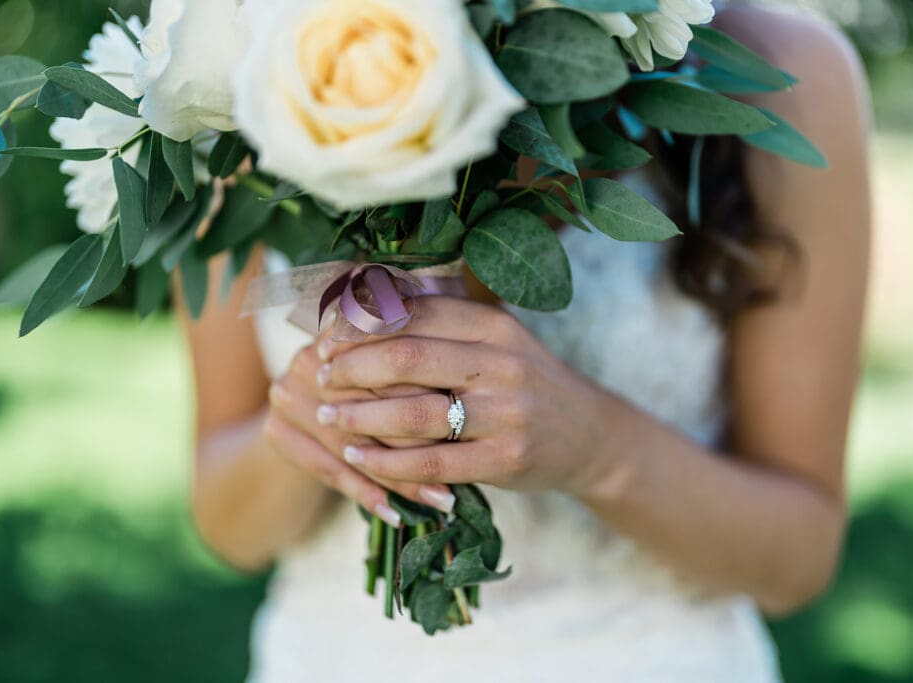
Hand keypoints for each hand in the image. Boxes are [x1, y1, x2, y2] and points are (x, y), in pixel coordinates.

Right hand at [264, 328, 456, 526]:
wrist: (304, 424)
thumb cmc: (374, 396)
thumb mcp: (398, 374)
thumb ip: (426, 370)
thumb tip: (474, 390)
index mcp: (345, 333)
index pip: (391, 366)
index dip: (432, 396)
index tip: (473, 421)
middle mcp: (310, 357)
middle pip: (371, 405)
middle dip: (421, 441)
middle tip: (465, 468)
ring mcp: (286, 394)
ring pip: (354, 442)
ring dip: (401, 477)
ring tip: (443, 499)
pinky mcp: (276, 432)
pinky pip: (329, 469)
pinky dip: (368, 494)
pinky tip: (397, 516)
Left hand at [317, 298, 614, 495]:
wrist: (591, 436)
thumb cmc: (527, 382)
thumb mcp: (498, 339)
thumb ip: (445, 320)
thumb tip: (369, 295)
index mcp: (495, 326)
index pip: (416, 313)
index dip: (363, 323)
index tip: (327, 335)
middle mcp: (503, 364)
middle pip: (408, 356)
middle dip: (353, 366)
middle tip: (321, 374)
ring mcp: (507, 414)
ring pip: (415, 413)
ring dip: (360, 416)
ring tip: (327, 416)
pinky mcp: (506, 460)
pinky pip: (432, 463)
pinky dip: (387, 462)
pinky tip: (357, 456)